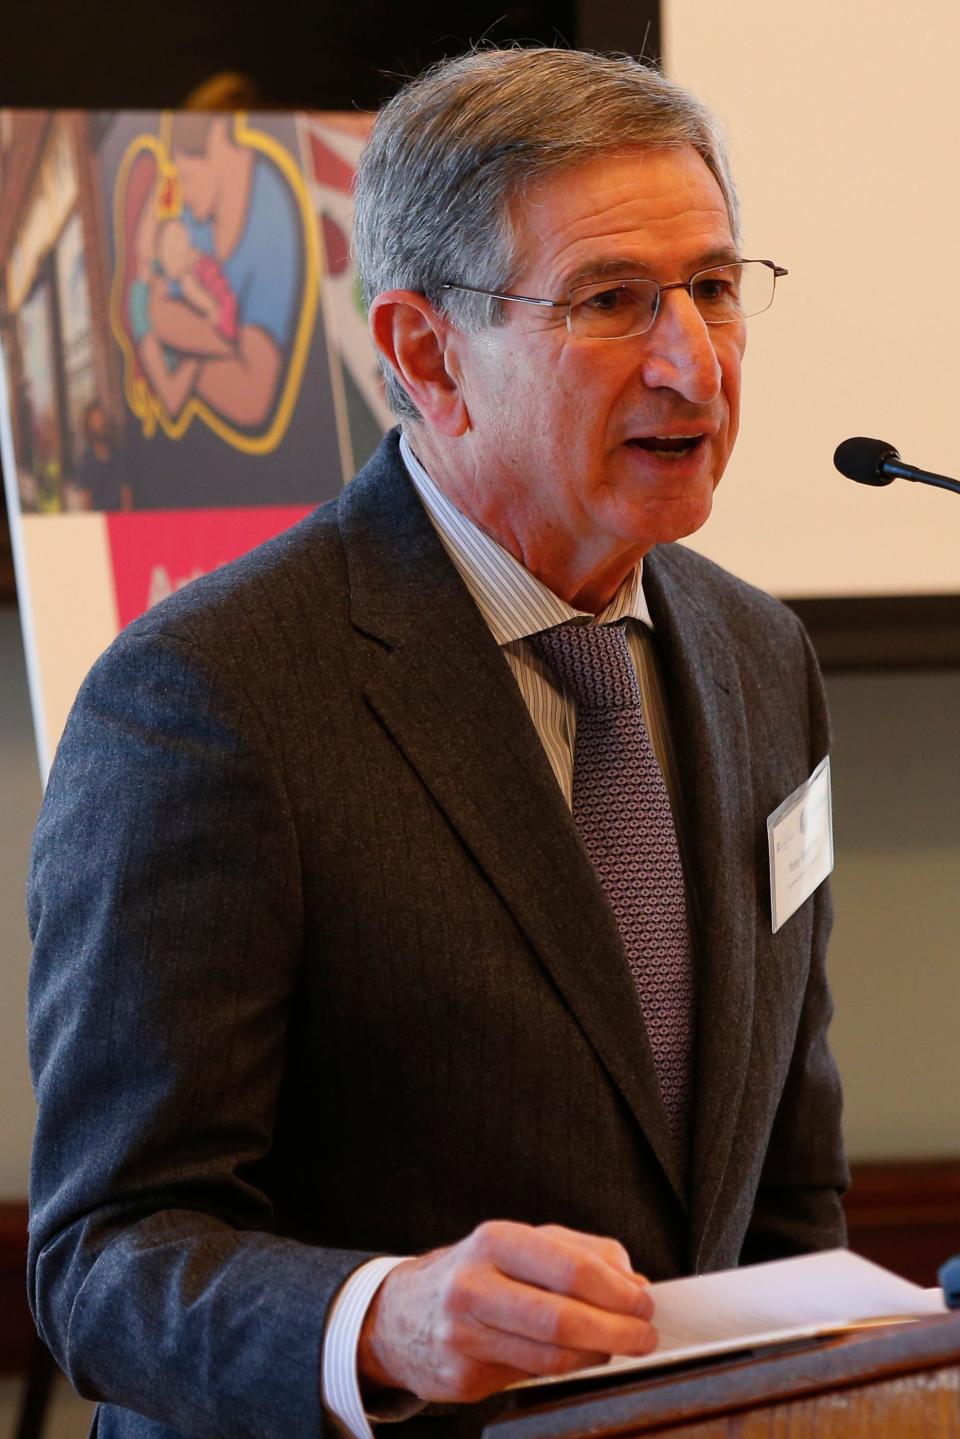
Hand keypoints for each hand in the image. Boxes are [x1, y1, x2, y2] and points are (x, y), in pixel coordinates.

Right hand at [357, 1220, 655, 1403]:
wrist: (400, 1315)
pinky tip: (580, 1358)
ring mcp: (464, 1336)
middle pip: (563, 1318)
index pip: (571, 1267)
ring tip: (620, 1347)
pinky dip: (567, 1369)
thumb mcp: (519, 1244)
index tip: (644, 1303)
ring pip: (552, 1356)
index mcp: (494, 1241)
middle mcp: (473, 1286)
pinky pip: (531, 1377)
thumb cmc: (473, 1274)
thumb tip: (632, 1281)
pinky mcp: (462, 1378)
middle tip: (645, 1336)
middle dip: (618, 1331)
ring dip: (600, 1355)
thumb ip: (580, 1252)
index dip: (618, 1291)